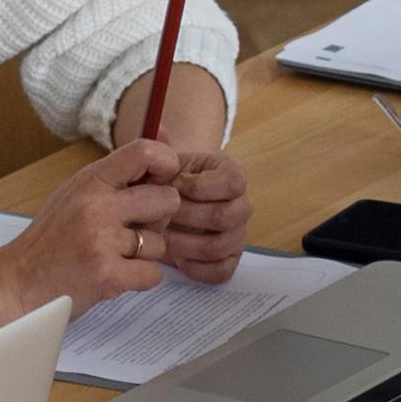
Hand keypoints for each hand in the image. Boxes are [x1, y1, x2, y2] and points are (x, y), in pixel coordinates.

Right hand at [0, 140, 188, 315]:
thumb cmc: (51, 237)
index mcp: (90, 180)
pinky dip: (140, 278)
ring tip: (115, 255)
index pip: (146, 152)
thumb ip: (120, 171)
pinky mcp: (107, 275)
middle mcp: (97, 206)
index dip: (167, 165)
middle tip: (137, 228)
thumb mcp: (79, 192)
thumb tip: (165, 134)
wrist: (17, 281)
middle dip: (160, 217)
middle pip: (168, 199)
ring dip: (144, 254)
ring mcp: (102, 241)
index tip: (160, 182)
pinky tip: (116, 274)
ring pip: (160, 242)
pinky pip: (153, 273)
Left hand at [150, 140, 250, 284]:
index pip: (233, 182)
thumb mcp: (163, 162)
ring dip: (185, 244)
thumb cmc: (167, 181)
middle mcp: (242, 204)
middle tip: (159, 216)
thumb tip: (159, 130)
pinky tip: (175, 258)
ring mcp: (238, 234)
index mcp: (232, 174)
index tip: (172, 186)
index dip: (200, 187)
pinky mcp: (230, 260)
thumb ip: (160, 146)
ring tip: (161, 238)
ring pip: (221, 246)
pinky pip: (220, 271)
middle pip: (226, 217)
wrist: (169, 203)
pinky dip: (195, 267)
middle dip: (187, 218)